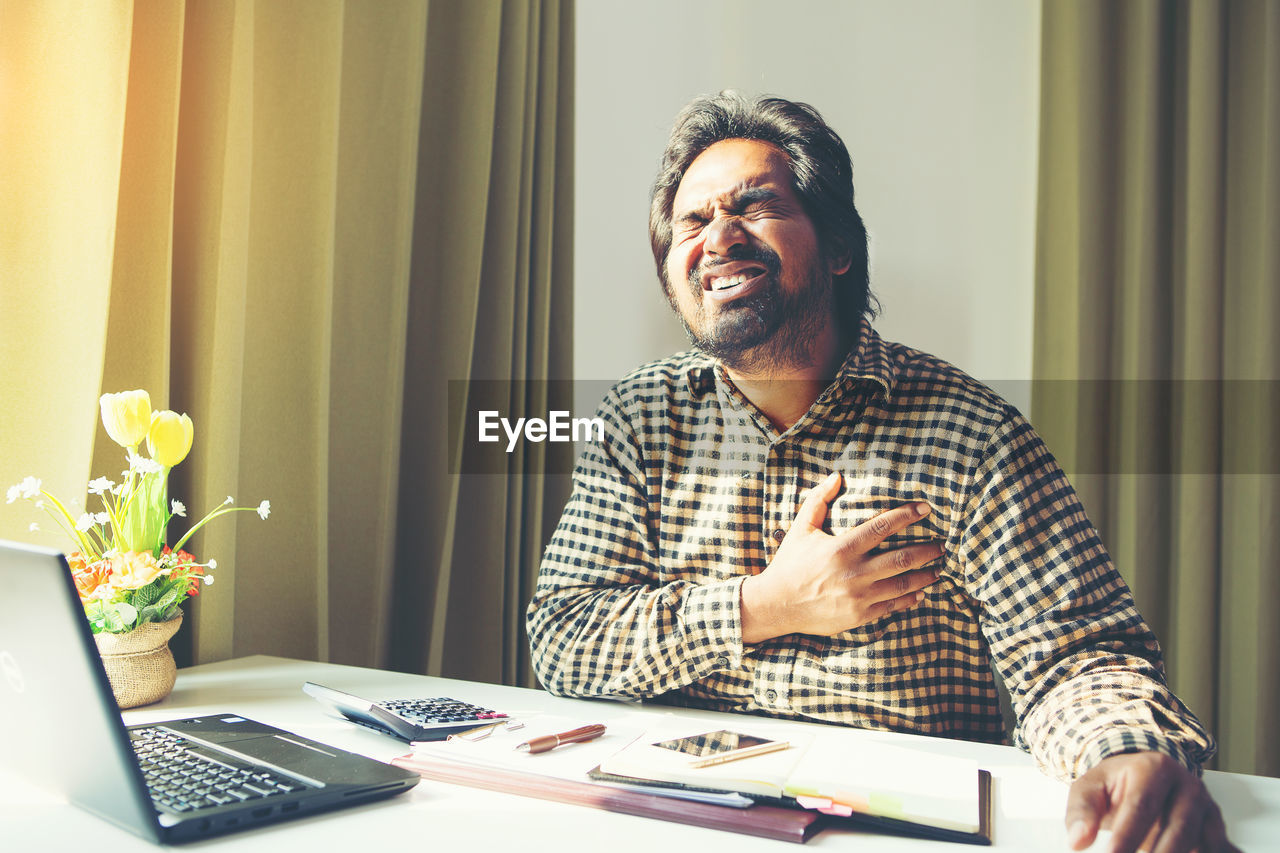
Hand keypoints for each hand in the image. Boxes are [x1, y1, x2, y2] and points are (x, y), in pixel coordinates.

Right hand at [740, 471, 942, 642]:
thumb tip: (836, 476)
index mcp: (841, 548)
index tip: (925, 508)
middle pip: (903, 558)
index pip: (883, 527)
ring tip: (938, 568)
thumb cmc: (789, 564)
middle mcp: (854, 573)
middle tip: (942, 544)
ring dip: (925, 575)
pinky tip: (920, 592)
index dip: (907, 515)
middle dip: (928, 550)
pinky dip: (910, 598)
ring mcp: (859, 597)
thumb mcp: (800, 529)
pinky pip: (893, 606)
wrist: (777, 605)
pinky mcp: (860, 616)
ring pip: (903, 584)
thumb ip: (818, 500)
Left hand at [1065, 752, 1237, 852]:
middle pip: (1178, 828)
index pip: (1141, 805)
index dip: (1128, 835)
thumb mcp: (1090, 789)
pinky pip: (1215, 849)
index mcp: (1154, 768)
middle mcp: (1188, 785)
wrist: (1143, 780)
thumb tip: (1077, 841)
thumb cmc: (1114, 786)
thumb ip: (1082, 812)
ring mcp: (1207, 808)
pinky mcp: (1217, 829)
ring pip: (1199, 843)